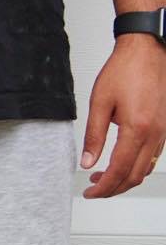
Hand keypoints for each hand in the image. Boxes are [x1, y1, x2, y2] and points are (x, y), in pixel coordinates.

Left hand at [81, 33, 165, 198]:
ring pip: (145, 168)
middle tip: (94, 190)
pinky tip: (121, 163)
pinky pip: (152, 157)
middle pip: (135, 175)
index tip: (90, 192)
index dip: (103, 187)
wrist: (147, 52)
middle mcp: (154, 135)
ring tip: (102, 178)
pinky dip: (136, 166)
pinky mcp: (164, 129)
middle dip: (114, 188)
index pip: (119, 170)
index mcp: (137, 130)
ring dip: (125, 178)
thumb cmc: (125, 71)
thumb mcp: (99, 102)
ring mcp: (163, 133)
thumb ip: (93, 134)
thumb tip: (87, 161)